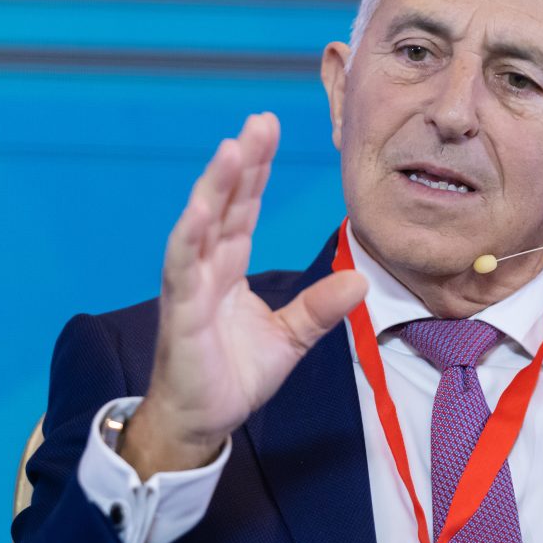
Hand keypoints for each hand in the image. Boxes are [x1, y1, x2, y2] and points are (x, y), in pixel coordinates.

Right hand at [124, 113, 367, 480]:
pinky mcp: (181, 311)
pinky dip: (190, 234)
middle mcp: (206, 267)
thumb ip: (320, 307)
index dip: (255, 169)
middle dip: (241, 161)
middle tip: (260, 121)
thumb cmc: (232, 376)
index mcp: (228, 267)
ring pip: (201, 223)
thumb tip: (361, 278)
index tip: (268, 129)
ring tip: (233, 148)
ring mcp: (190, 285)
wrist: (202, 422)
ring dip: (215, 185)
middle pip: (224, 202)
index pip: (244, 208)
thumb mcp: (291, 338)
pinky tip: (203, 206)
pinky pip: (182, 265)